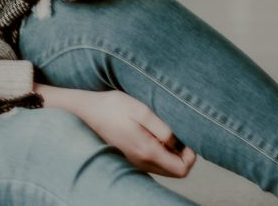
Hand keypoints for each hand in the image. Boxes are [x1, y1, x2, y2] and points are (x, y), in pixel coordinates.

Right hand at [38, 84, 196, 177]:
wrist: (85, 110)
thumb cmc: (112, 106)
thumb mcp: (140, 110)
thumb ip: (162, 129)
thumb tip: (180, 143)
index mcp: (146, 150)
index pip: (182, 169)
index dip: (192, 155)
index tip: (187, 137)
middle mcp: (141, 161)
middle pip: (176, 171)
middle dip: (185, 156)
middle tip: (180, 135)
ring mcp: (134, 161)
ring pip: (166, 168)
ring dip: (173, 154)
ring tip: (166, 132)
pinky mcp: (130, 157)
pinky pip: (154, 163)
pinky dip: (161, 153)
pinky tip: (154, 135)